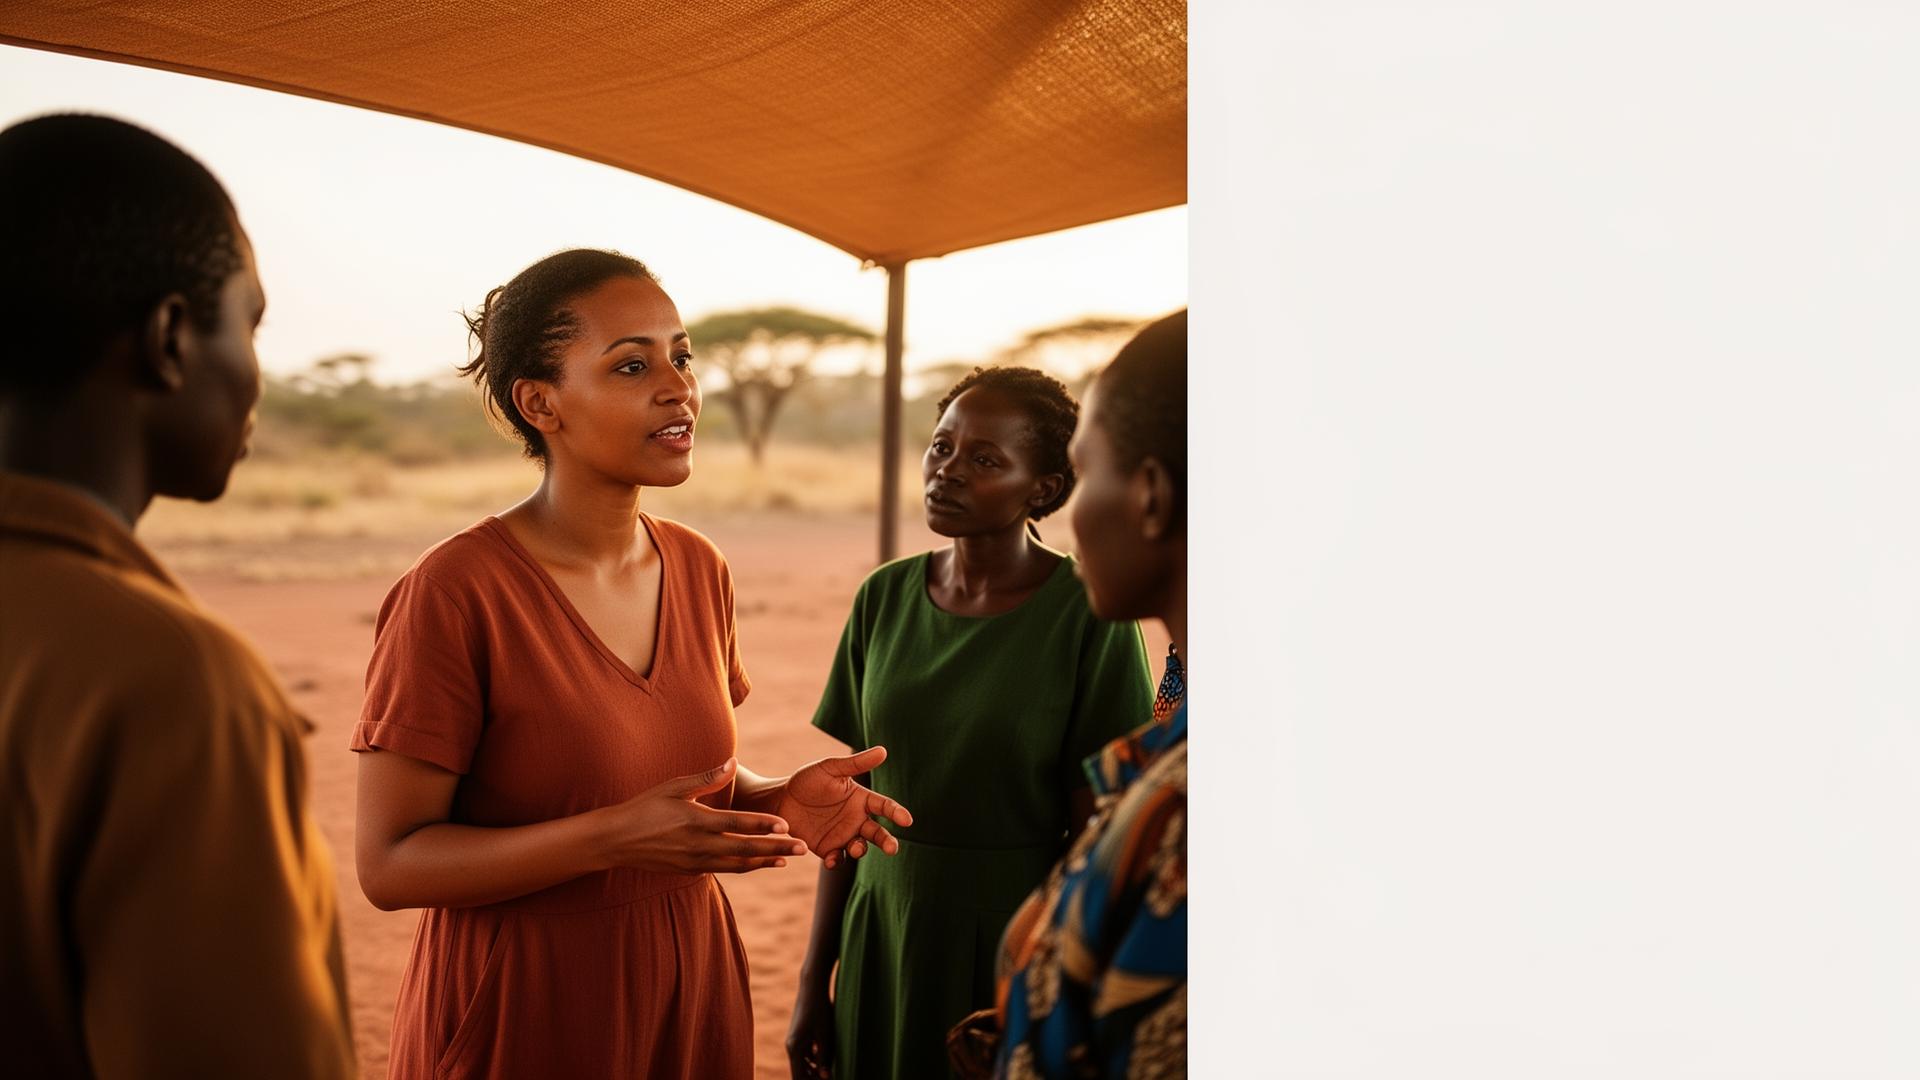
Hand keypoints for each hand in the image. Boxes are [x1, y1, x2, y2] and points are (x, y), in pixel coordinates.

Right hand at [595, 758, 806, 873]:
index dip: (763, 825)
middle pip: (745, 849)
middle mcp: (698, 845)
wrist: (617, 840)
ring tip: (786, 860)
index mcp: (696, 820)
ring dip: (763, 862)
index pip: (737, 824)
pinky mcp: (691, 871)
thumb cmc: (645, 806)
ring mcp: (695, 861)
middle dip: (776, 849)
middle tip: (802, 848)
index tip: (786, 826)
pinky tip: (759, 863)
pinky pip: (724, 870)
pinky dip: (744, 867)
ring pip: (737, 864)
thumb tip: (732, 762)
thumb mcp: (674, 786)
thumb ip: (707, 778)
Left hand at [776, 746, 913, 868]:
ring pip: (860, 847)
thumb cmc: (806, 780)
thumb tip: (883, 751)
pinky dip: (837, 861)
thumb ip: (856, 763)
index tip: (906, 821)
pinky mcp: (828, 849)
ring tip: (854, 847)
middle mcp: (856, 819)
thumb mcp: (830, 768)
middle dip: (887, 841)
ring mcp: (843, 835)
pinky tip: (831, 859)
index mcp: (861, 799)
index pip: (884, 806)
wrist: (780, 800)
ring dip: (861, 850)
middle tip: (892, 849)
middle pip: (878, 832)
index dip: (897, 813)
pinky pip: (838, 858)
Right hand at [785, 980, 834, 1078]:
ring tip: (831, 1070)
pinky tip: (826, 1058)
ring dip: (815, 1070)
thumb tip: (825, 1077)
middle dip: (813, 1078)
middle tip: (831, 1076)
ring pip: (803, 1063)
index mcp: (795, 1048)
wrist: (812, 987)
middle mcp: (791, 1046)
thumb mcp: (825, 1035)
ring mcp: (794, 1040)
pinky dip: (815, 1059)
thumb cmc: (820, 1010)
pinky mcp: (799, 1035)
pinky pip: (805, 1053)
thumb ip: (824, 1057)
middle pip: (800, 1072)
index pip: (798, 1078)